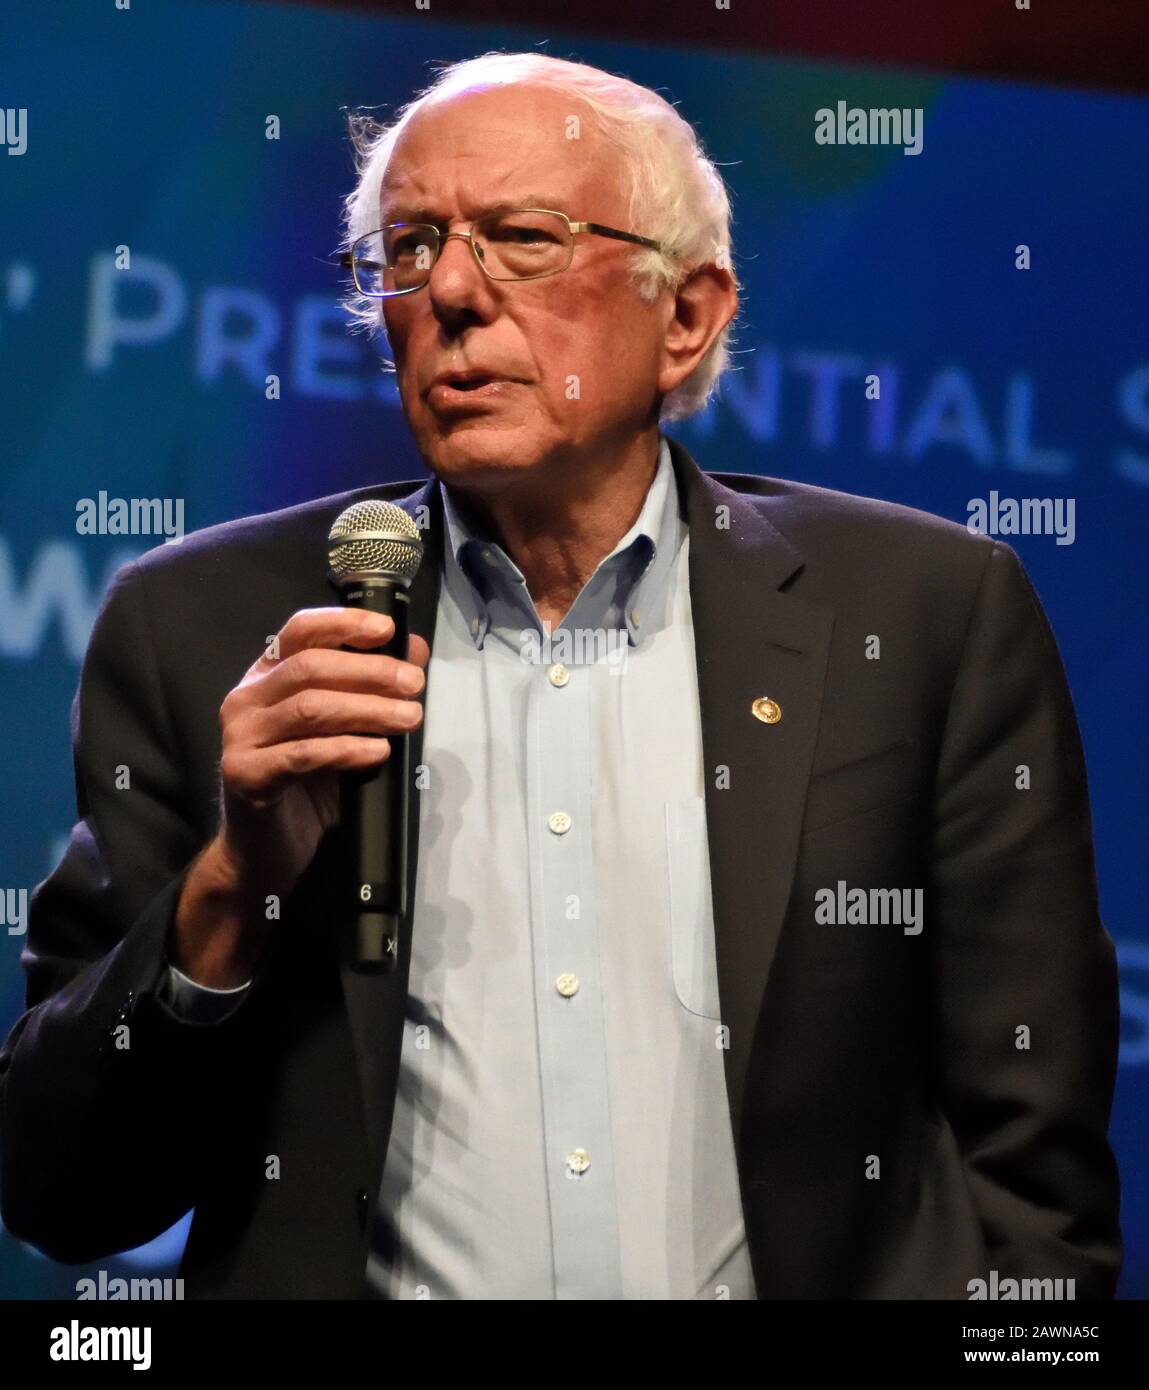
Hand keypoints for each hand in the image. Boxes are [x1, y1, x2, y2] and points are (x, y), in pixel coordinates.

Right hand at [172, 607, 428, 986]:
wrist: (265, 854)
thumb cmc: (307, 788)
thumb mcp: (345, 731)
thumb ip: (372, 690)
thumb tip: (415, 650)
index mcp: (267, 678)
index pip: (300, 631)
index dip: (343, 624)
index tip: (387, 630)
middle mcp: (246, 699)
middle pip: (310, 667)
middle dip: (369, 671)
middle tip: (415, 685)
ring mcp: (240, 737)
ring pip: (309, 707)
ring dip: (366, 709)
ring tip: (409, 717)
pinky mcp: (244, 775)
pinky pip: (301, 755)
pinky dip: (345, 749)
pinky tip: (377, 751)